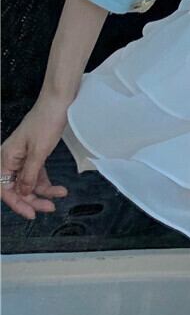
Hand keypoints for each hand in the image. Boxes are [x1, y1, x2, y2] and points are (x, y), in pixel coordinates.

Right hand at [1, 94, 70, 218]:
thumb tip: (23, 193)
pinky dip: (47, 182)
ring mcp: (23, 157)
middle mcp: (12, 159)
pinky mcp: (34, 154)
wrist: (59, 101)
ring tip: (59, 195)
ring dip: (43, 192)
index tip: (31, 213)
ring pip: (29, 183)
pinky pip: (37, 174)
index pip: (5, 189)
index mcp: (6, 158)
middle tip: (48, 208)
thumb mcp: (38, 152)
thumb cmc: (46, 121)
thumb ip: (29, 175)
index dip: (17, 203)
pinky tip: (58, 189)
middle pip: (17, 188)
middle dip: (33, 199)